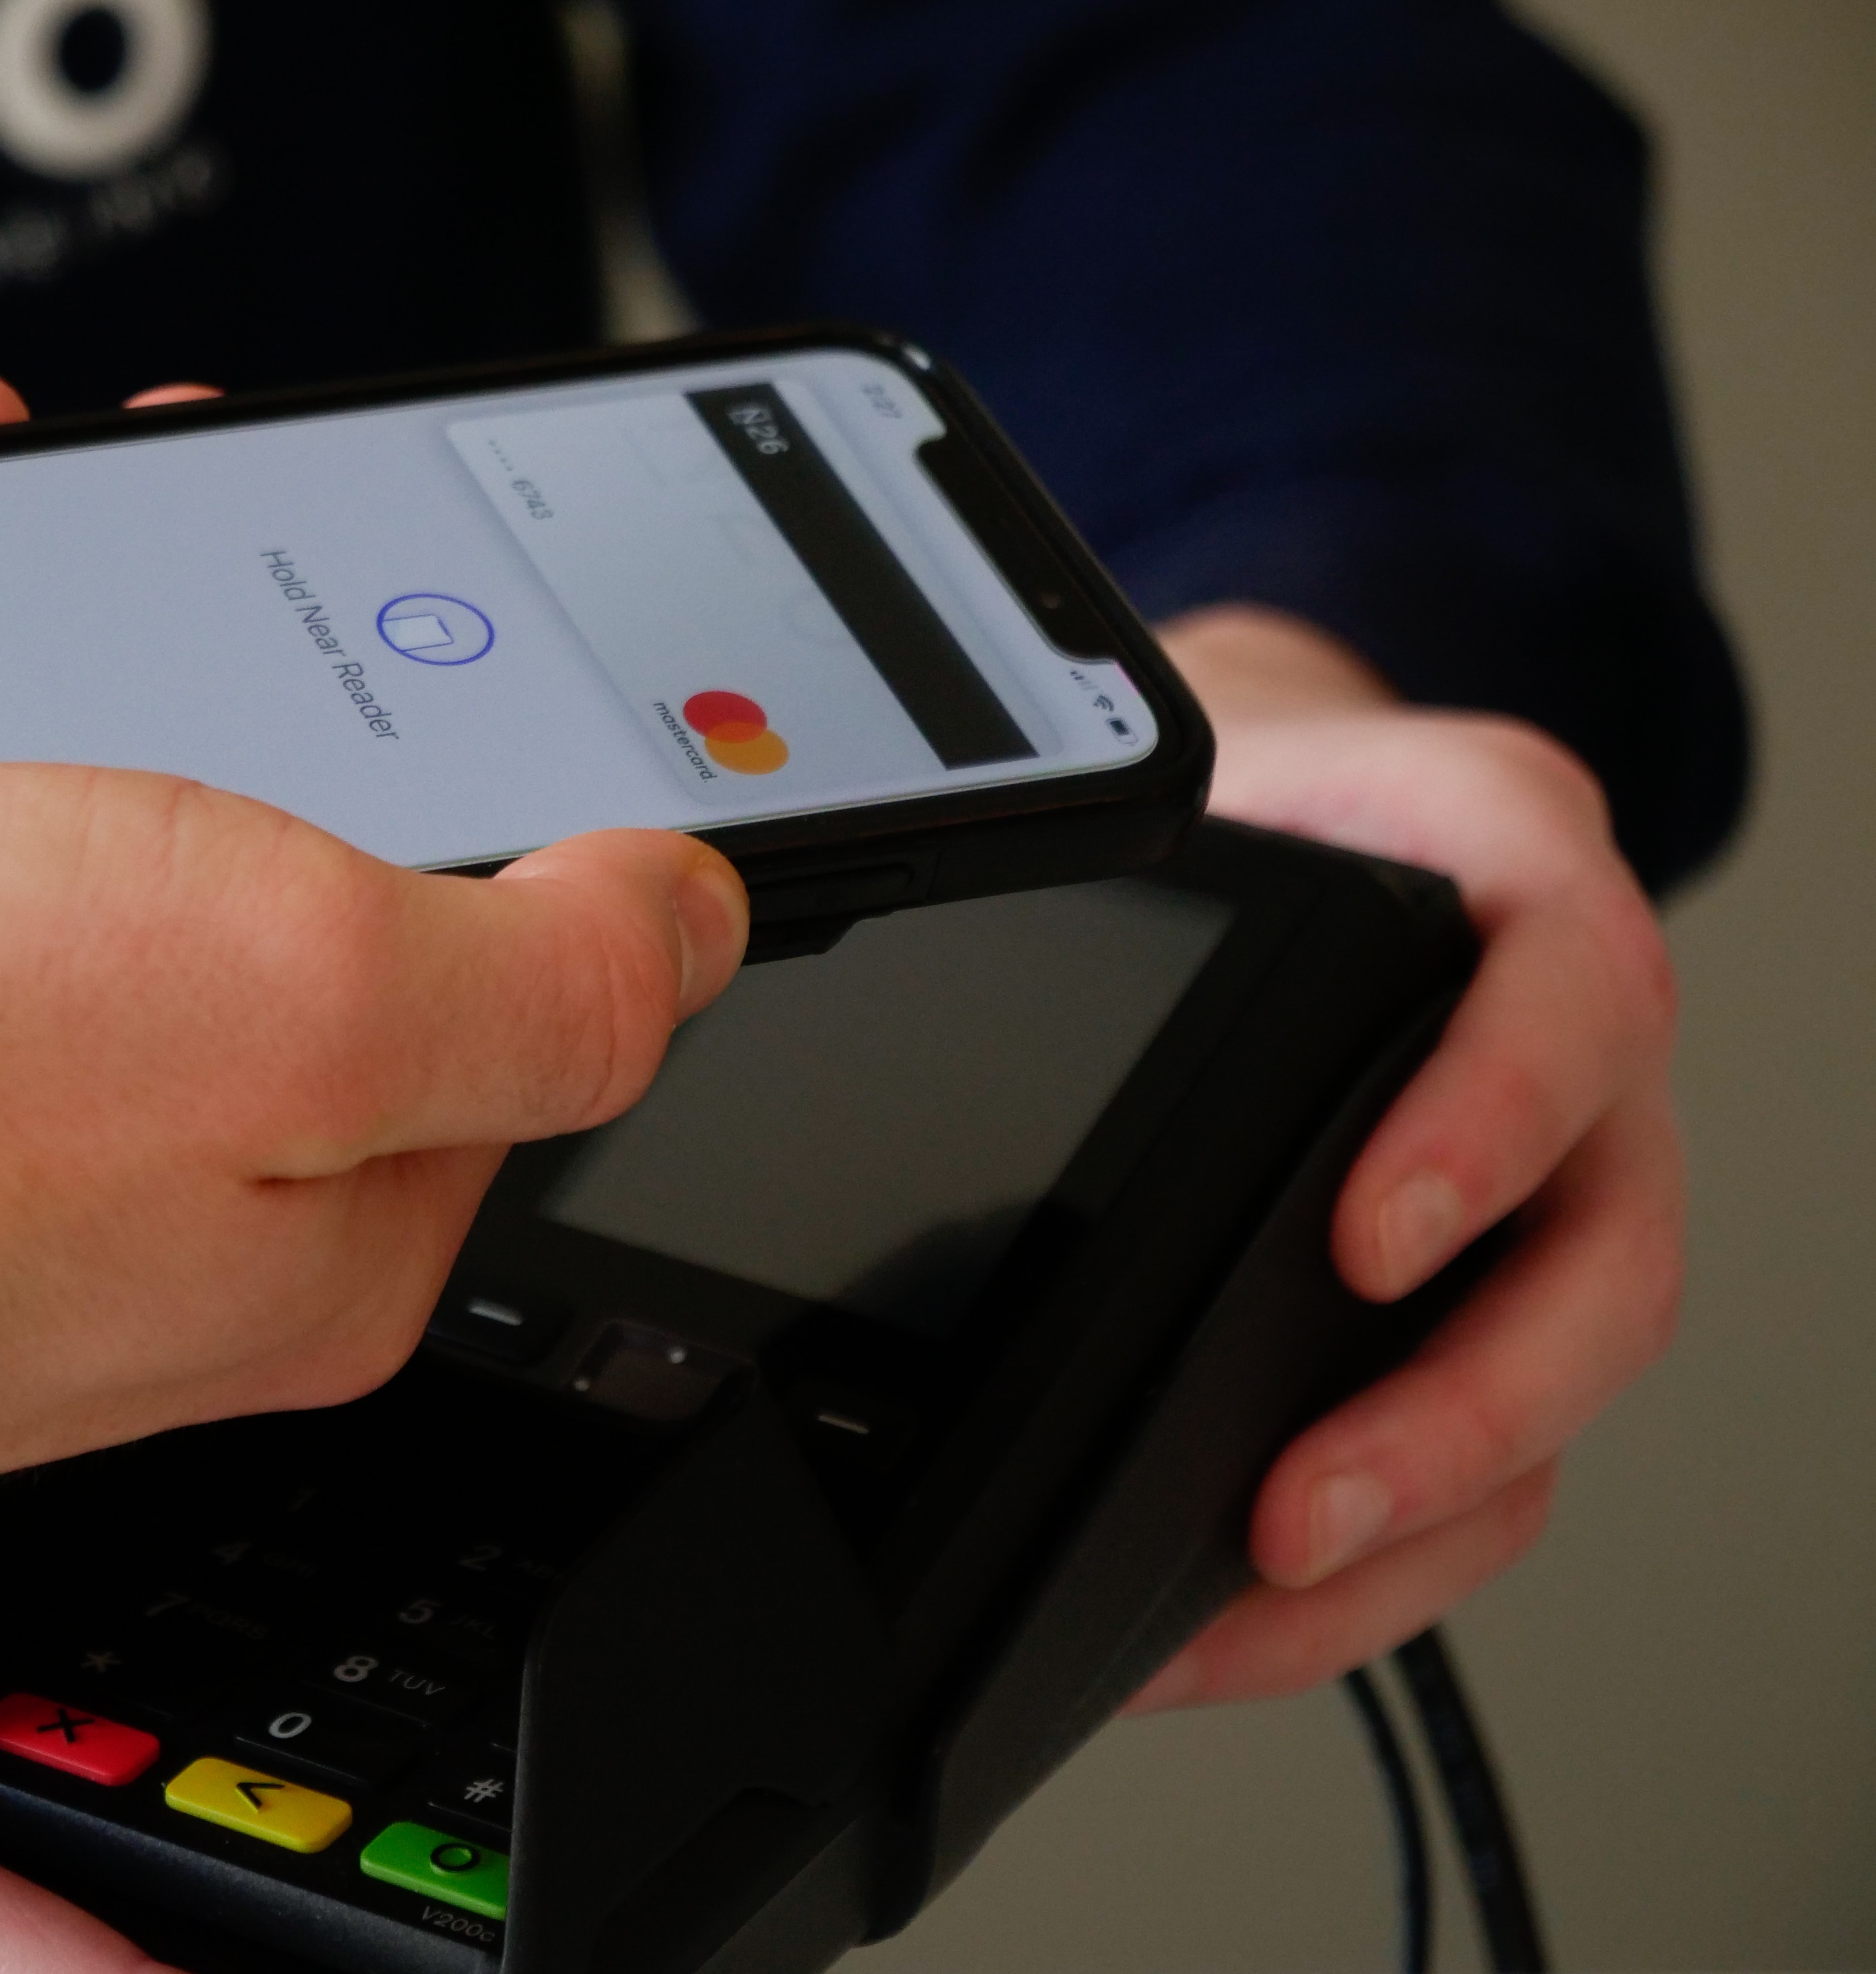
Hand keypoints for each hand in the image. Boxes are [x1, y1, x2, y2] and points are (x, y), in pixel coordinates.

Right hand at [0, 357, 749, 1536]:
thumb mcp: (321, 995)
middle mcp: (163, 1205)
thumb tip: (694, 918)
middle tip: (130, 496)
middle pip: (244, 879)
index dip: (468, 769)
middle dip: (201, 658)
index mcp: (332, 1207)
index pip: (488, 975)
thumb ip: (552, 971)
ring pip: (38, 850)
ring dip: (1, 653)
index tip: (398, 618)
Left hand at [1128, 605, 1683, 1706]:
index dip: (1490, 1118)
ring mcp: (1547, 1174)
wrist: (1266, 795)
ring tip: (1269, 1583)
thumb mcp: (1180, 775)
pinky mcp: (1495, 1279)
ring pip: (1558, 1375)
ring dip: (1428, 1510)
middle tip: (1307, 1504)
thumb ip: (1116, 842)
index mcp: (1495, 872)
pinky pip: (1492, 1437)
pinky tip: (1256, 1602)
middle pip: (1603, 1246)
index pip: (1564, 984)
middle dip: (1463, 1405)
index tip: (1369, 1240)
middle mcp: (1557, 1039)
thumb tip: (910, 943)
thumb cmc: (1228, 793)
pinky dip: (1390, 1542)